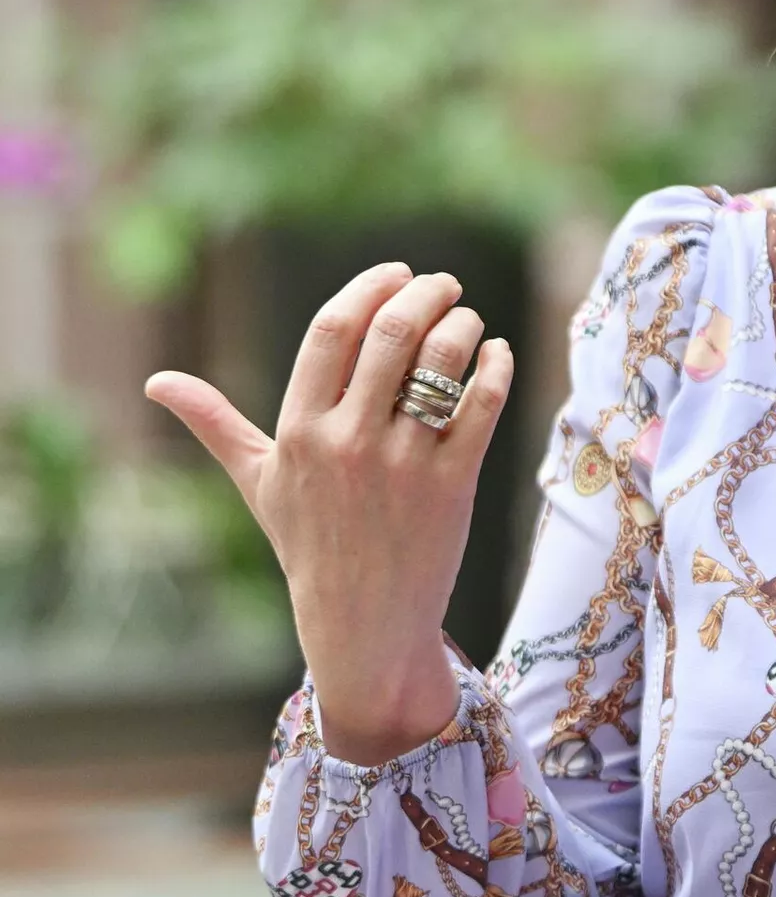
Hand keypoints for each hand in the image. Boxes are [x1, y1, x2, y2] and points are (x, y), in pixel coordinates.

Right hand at [144, 263, 514, 763]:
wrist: (361, 622)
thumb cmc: (310, 544)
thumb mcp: (259, 483)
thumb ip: (216, 425)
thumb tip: (156, 382)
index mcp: (299, 432)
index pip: (331, 331)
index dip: (369, 288)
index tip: (397, 273)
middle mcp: (348, 442)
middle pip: (392, 333)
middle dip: (426, 294)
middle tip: (444, 285)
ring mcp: (403, 464)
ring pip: (442, 363)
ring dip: (463, 326)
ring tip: (468, 321)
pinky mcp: (453, 485)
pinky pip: (484, 405)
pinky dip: (497, 367)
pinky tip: (497, 355)